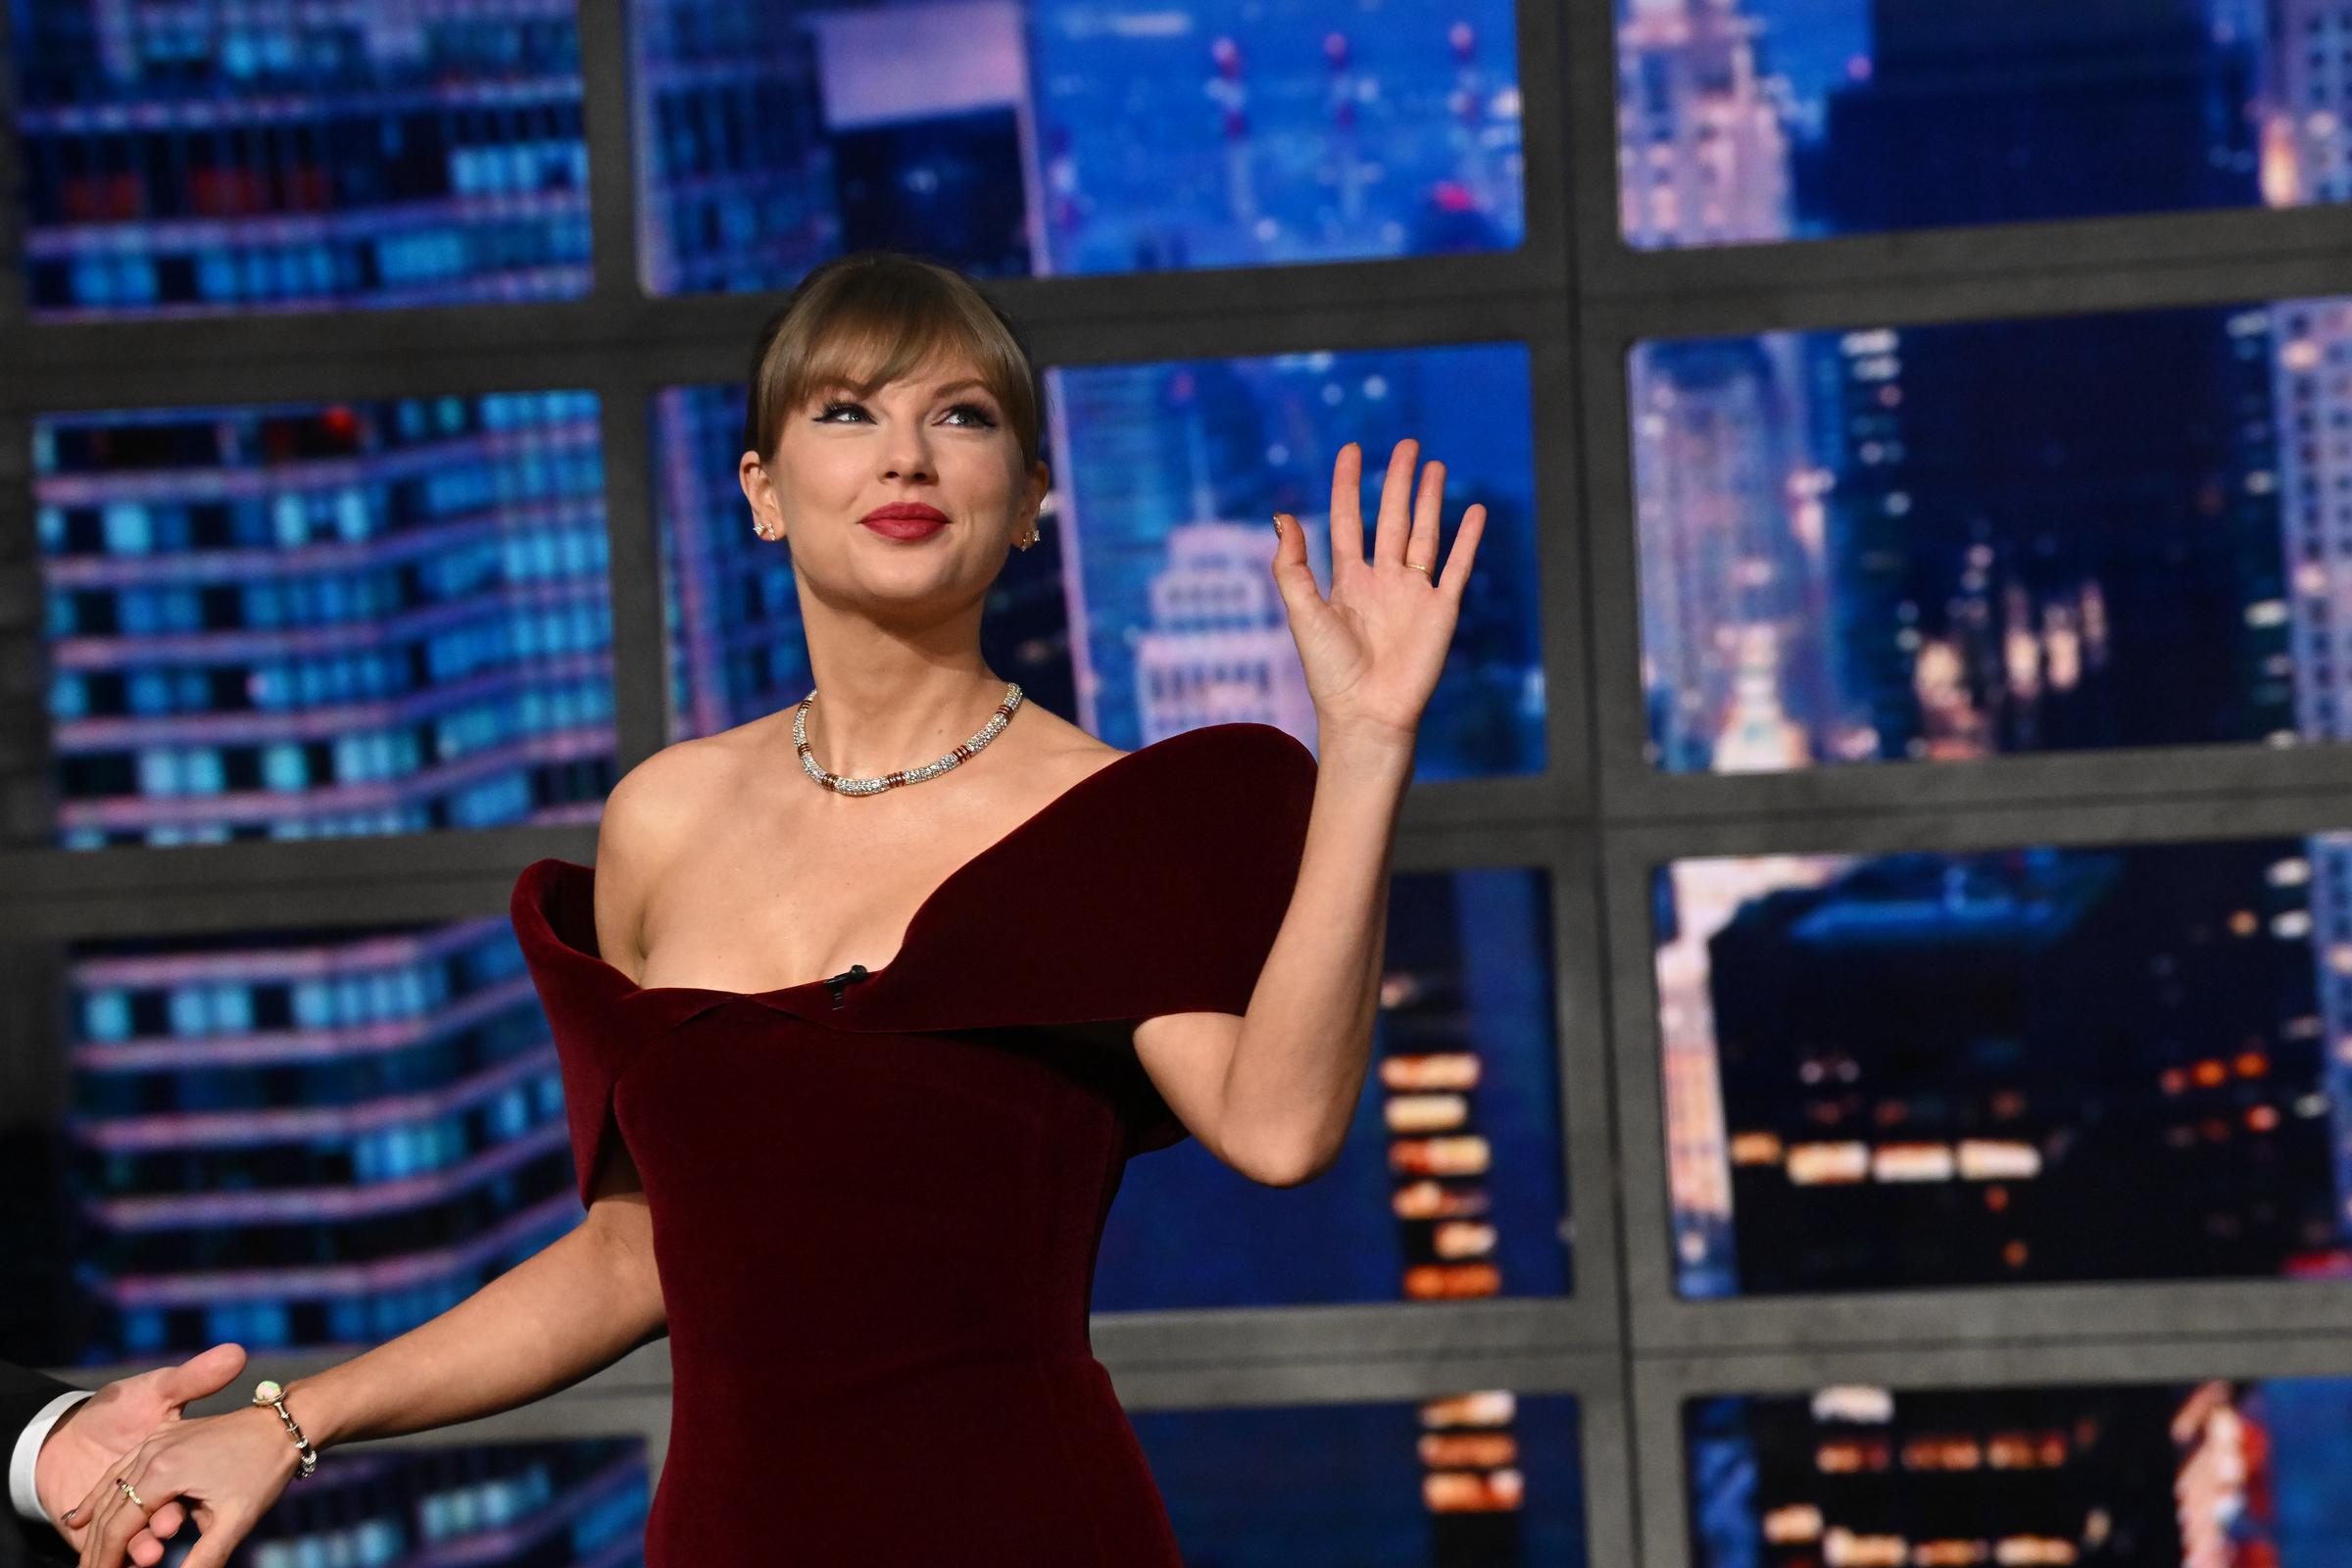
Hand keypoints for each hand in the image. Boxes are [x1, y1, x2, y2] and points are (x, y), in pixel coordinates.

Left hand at [36, 1343, 244, 1563]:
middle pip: (154, 1519)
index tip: (171, 1520)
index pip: (172, 1491)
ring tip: (144, 1556)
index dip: (169, 1508)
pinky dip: (113, 1555)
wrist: (64, 1435)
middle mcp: (151, 1494)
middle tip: (152, 1550)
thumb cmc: (115, 1407)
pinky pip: (108, 1545)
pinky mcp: (97, 1533)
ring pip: (135, 1536)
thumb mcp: (160, 1388)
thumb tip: (236, 1354)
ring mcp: (127, 1515)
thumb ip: (195, 1375)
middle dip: (153, 1536)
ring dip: (137, 1550)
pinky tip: (119, 1563)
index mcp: (166, 1468)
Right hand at [67, 1399, 301, 1567]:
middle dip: (95, 1548)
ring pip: (110, 1489)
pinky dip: (101, 1495)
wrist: (284, 1424)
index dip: (105, 1560)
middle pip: (109, 1510)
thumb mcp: (236, 1520)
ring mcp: (154, 1441)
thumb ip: (204, 1557)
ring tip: (86, 1557)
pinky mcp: (161, 1437)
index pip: (119, 1527)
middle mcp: (151, 1452)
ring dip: (94, 1525)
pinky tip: (82, 1515)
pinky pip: (120, 1469)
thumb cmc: (264, 1471)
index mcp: (164, 1472)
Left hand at [1272, 439, 1484, 741]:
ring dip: (1430, 500)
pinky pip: (1457, 567)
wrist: (1367, 714)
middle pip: (1390, 518)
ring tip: (1435, 465)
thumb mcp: (1302, 612)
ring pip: (1424, 534)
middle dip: (1398, 481)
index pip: (1347, 520)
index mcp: (1347, 581)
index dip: (1348, 485)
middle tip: (1407, 445)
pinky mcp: (1441, 611)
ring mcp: (1413, 594)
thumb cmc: (1329, 672)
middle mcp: (1381, 581)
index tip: (1352, 450)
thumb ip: (1292, 565)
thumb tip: (1281, 515)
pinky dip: (1468, 540)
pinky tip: (1475, 512)